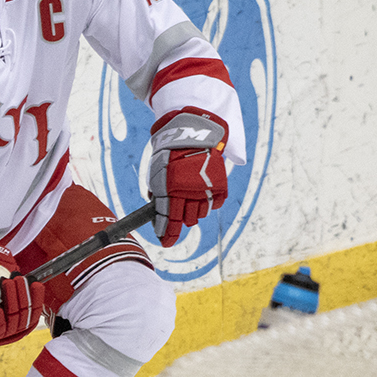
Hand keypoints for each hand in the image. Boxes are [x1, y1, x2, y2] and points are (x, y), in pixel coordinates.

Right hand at [0, 244, 45, 346]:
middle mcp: (1, 330)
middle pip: (10, 321)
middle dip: (10, 300)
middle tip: (7, 282)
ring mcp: (16, 323)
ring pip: (24, 314)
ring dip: (23, 295)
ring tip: (18, 279)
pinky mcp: (28, 315)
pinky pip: (36, 309)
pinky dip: (36, 296)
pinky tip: (36, 285)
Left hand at [148, 109, 229, 245]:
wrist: (192, 134)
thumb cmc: (170, 154)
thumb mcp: (158, 173)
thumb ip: (158, 193)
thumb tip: (157, 212)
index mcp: (170, 189)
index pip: (169, 219)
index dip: (168, 233)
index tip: (165, 242)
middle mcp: (189, 192)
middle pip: (187, 220)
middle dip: (182, 221)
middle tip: (179, 218)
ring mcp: (206, 189)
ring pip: (201, 213)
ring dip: (195, 211)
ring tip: (191, 199)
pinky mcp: (219, 184)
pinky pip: (215, 204)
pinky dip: (209, 202)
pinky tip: (203, 193)